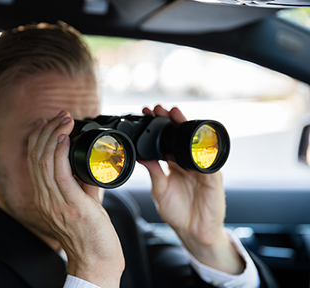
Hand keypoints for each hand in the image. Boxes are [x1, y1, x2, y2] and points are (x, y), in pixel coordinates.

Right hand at [27, 110, 123, 286]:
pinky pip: (58, 174)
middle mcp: (44, 199)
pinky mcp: (69, 206)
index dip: (38, 138)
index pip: (34, 161)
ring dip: (54, 135)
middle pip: (36, 156)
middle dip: (47, 131)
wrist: (96, 262)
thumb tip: (91, 162)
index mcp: (45, 197)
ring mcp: (55, 203)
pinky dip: (59, 152)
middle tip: (60, 115)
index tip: (49, 122)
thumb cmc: (91, 234)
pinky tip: (64, 138)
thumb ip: (83, 182)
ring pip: (44, 161)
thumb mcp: (84, 202)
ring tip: (64, 119)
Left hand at [139, 105, 243, 273]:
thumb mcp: (160, 190)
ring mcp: (201, 168)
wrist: (193, 232)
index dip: (158, 127)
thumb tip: (142, 156)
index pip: (166, 140)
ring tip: (175, 114)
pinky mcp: (213, 177)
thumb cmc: (177, 212)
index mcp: (174, 164)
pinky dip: (203, 150)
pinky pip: (209, 161)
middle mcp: (188, 162)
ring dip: (186, 127)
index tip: (147, 113)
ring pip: (195, 142)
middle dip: (170, 120)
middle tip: (158, 108)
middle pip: (180, 136)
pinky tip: (196, 139)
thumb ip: (154, 172)